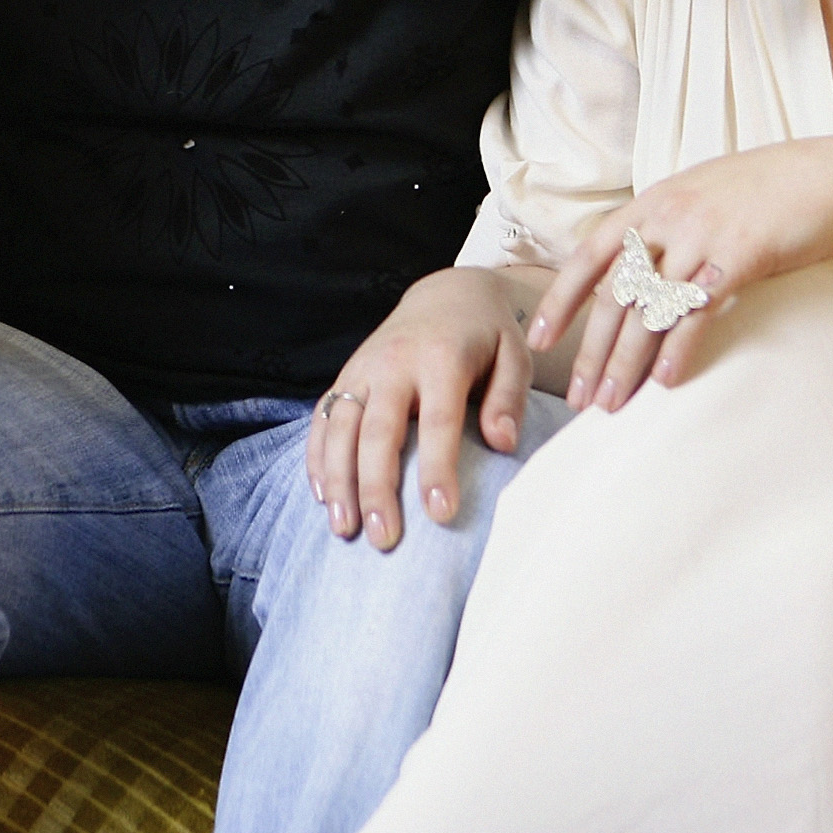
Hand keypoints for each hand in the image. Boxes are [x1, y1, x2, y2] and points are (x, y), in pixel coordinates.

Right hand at [306, 268, 534, 551]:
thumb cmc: (486, 337)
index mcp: (442, 357)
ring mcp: (363, 369)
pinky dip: (317, 458)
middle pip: (378, 430)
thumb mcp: (514, 356)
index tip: (441, 514)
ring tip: (345, 530)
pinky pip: (322, 419)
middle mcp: (394, 362)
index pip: (438, 420)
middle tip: (384, 538)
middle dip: (377, 487)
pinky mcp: (345, 376)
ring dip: (338, 481)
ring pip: (340, 428)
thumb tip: (503, 442)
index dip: (437, 468)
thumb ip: (508, 398)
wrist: (445, 295)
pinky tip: (322, 497)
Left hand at [530, 138, 832, 412]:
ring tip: (613, 405)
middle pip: (614, 294)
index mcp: (654, 203)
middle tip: (580, 399)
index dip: (561, 300)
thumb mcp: (705, 194)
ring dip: (626, 363)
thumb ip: (668, 224)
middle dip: (592, 352)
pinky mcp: (740, 256)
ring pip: (649, 309)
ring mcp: (704, 235)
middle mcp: (669, 217)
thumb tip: (641, 261)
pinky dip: (678, 349)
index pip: (589, 256)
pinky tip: (666, 382)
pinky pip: (698, 310)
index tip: (539, 339)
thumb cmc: (773, 192)